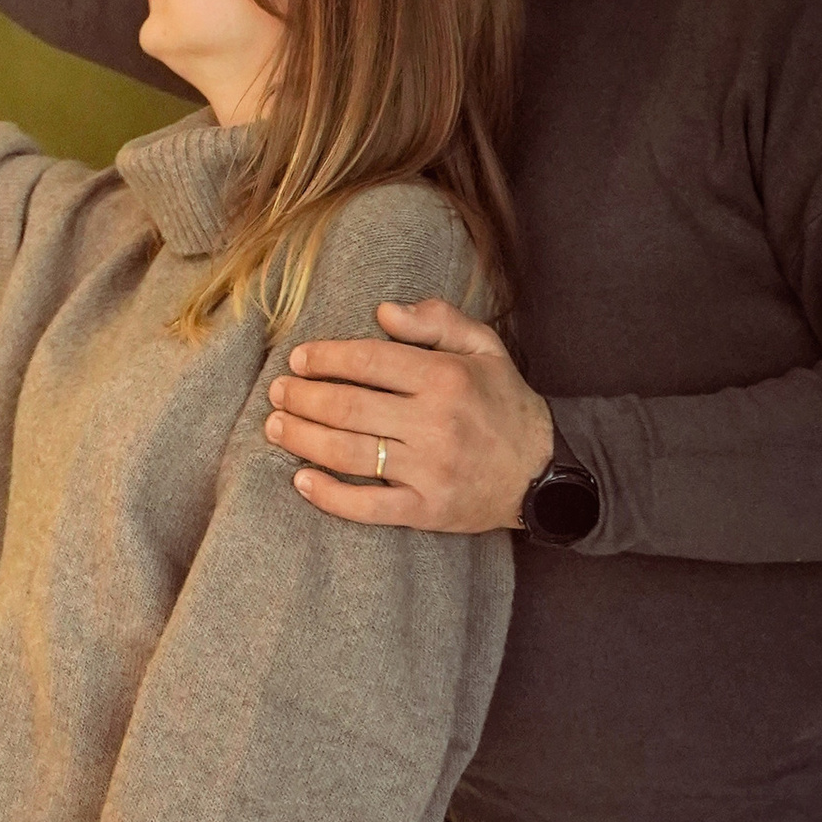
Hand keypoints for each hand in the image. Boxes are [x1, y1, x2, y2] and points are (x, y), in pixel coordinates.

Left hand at [264, 297, 553, 531]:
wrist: (545, 470)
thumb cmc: (504, 402)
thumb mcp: (484, 347)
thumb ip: (437, 320)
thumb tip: (384, 312)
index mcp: (445, 378)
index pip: (369, 362)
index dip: (326, 358)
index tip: (299, 359)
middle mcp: (434, 423)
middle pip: (349, 406)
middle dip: (303, 397)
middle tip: (277, 392)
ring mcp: (429, 470)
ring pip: (349, 453)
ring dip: (303, 439)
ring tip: (276, 427)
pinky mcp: (427, 510)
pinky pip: (368, 506)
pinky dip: (330, 496)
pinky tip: (302, 481)